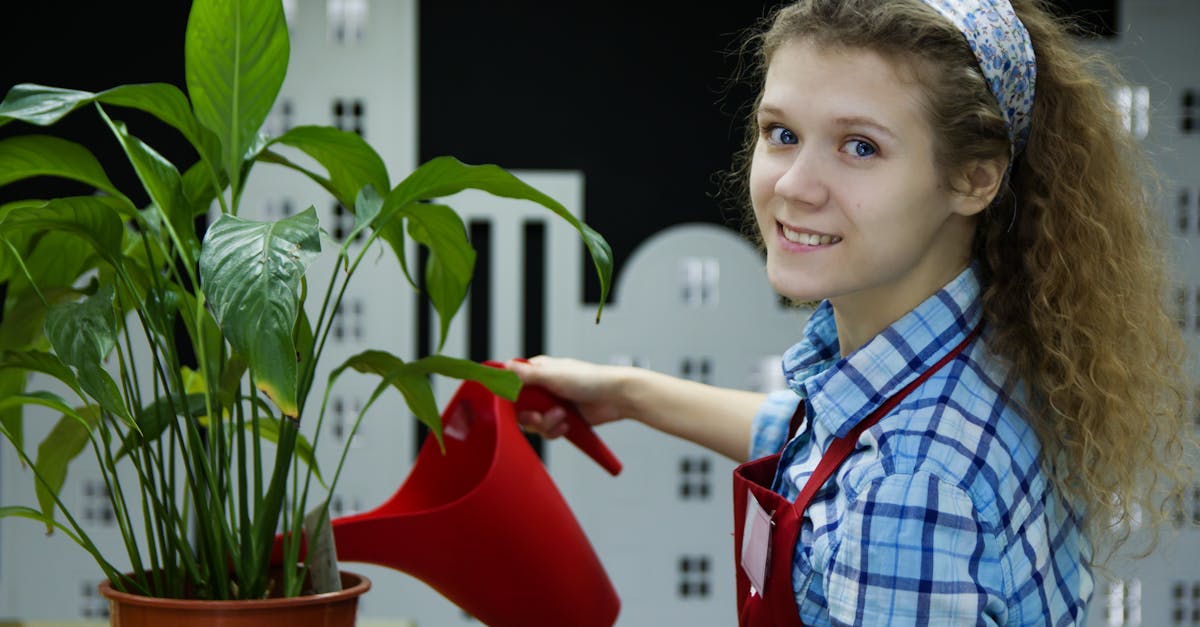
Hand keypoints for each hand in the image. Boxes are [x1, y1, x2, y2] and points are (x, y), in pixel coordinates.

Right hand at [505, 356, 628, 438]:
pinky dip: (556, 430)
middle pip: (521, 409)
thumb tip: (504, 366)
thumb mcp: (554, 376)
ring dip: (547, 423)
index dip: (510, 397)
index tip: (512, 406)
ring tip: (563, 416)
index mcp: (538, 372)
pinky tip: (568, 424)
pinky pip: (548, 431)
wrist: (616, 397)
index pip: (512, 384)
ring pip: (534, 423)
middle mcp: (542, 388)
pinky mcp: (562, 419)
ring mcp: (552, 405)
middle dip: (531, 416)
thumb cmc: (589, 379)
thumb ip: (527, 374)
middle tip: (539, 417)